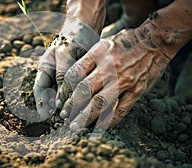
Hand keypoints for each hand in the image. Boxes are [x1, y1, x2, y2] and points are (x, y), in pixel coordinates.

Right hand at [33, 18, 98, 119]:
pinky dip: (78, 99)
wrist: (86, 28)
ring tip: (73, 115)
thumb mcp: (65, 54)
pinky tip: (84, 106)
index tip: (45, 115)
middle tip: (63, 117)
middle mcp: (53, 74)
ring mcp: (65, 76)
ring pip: (64, 95)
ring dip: (67, 105)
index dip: (41, 102)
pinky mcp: (78, 78)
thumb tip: (60, 100)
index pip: (39, 88)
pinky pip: (76, 91)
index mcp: (45, 68)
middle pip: (51, 94)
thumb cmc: (73, 37)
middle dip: (55, 107)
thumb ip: (63, 75)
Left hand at [56, 20, 172, 131]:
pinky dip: (109, 121)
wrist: (154, 41)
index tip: (60, 100)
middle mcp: (109, 68)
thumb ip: (88, 60)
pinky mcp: (137, 90)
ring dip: (86, 116)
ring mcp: (124, 80)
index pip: (75, 74)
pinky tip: (99, 127)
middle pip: (85, 90)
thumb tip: (71, 79)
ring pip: (100, 103)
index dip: (65, 90)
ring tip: (76, 126)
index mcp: (98, 54)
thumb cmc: (124, 41)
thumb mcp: (102, 44)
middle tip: (64, 116)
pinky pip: (121, 109)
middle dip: (71, 106)